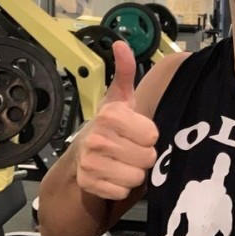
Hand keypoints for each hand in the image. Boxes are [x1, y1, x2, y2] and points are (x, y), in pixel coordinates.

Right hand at [75, 41, 158, 199]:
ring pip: (136, 177)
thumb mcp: (120, 97)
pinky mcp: (89, 184)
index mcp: (110, 115)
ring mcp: (91, 163)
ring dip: (133, 171)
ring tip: (122, 160)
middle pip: (147, 158)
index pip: (152, 135)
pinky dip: (121, 186)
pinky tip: (112, 174)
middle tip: (130, 147)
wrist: (82, 153)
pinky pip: (123, 191)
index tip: (136, 130)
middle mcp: (98, 138)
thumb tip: (121, 44)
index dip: (148, 134)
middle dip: (142, 154)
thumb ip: (125, 71)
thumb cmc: (109, 125)